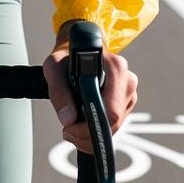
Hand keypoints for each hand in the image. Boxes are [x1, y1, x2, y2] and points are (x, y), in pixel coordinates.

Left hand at [42, 22, 137, 153]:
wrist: (80, 47)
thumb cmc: (68, 55)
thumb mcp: (54, 66)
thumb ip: (58, 91)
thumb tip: (68, 118)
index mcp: (115, 68)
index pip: (111, 110)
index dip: (89, 126)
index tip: (69, 127)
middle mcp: (127, 80)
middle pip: (114, 123)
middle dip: (87, 134)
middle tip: (67, 129)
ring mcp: (129, 92)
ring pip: (115, 128)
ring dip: (91, 135)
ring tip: (71, 126)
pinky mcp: (126, 102)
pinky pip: (115, 125)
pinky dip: (97, 130)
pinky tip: (83, 124)